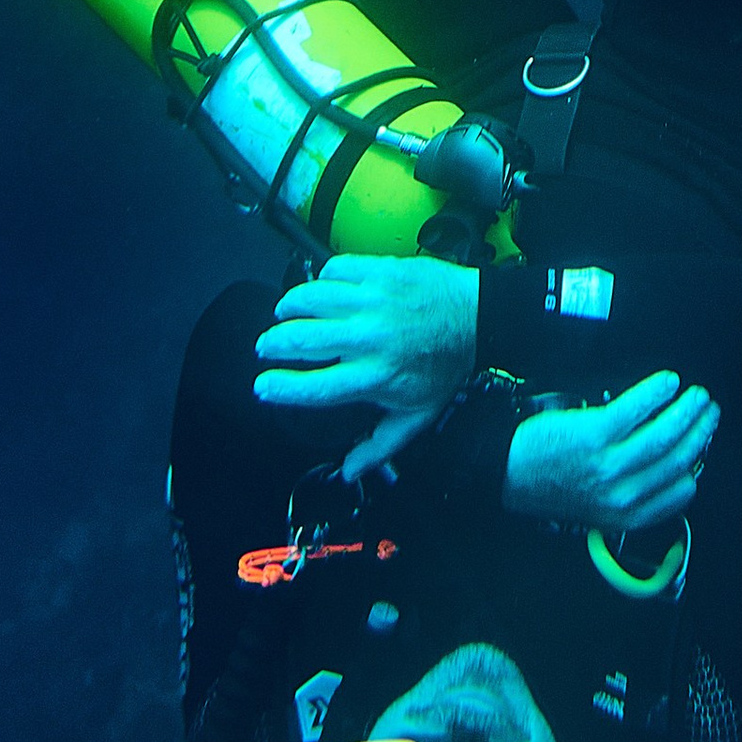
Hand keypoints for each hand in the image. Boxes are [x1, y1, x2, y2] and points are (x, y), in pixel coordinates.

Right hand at [255, 256, 480, 478]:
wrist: (479, 316)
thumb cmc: (446, 366)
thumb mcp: (418, 414)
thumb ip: (379, 446)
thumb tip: (349, 472)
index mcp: (376, 376)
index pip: (314, 387)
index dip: (280, 388)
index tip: (262, 386)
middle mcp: (370, 338)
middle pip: (302, 338)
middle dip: (273, 344)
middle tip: (266, 347)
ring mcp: (375, 300)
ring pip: (311, 297)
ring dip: (288, 307)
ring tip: (283, 315)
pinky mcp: (382, 271)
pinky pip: (335, 269)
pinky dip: (320, 279)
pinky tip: (320, 290)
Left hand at [501, 372, 718, 534]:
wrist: (509, 471)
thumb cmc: (553, 484)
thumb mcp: (597, 507)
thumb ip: (634, 495)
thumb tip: (672, 467)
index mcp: (626, 516)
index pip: (681, 491)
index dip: (697, 463)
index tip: (702, 442)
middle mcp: (622, 494)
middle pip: (678, 458)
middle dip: (700, 431)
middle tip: (708, 410)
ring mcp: (608, 464)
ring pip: (664, 433)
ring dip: (686, 409)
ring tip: (695, 394)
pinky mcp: (594, 433)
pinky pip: (637, 407)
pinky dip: (658, 391)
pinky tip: (668, 381)